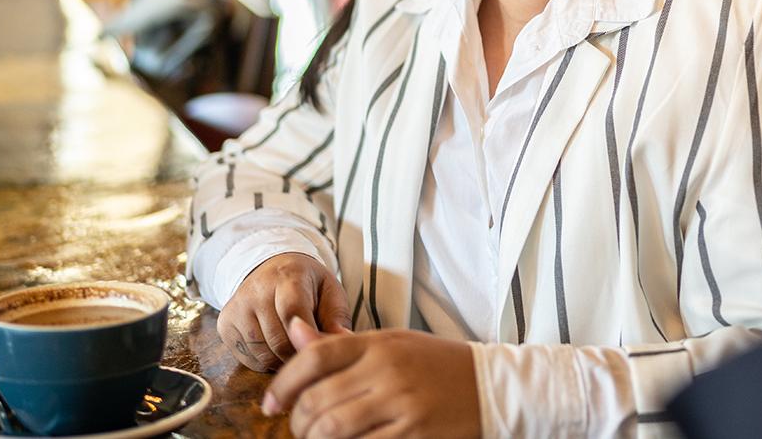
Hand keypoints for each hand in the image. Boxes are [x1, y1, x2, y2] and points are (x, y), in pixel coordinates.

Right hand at [218, 253, 351, 371]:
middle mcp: (256, 290)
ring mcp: (237, 307)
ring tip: (295, 350)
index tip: (317, 348)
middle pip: (278, 340)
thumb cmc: (307, 285)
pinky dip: (266, 362)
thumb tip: (344, 341)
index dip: (305, 336)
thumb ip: (337, 317)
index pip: (292, 311)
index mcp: (287, 276)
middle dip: (299, 355)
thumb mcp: (330, 292)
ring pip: (263, 354)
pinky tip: (276, 349)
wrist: (272, 269)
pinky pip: (248, 360)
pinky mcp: (225, 325)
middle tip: (312, 354)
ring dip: (283, 361)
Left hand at [262, 319, 480, 437]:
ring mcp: (401, 403)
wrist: (491, 387)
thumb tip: (294, 333)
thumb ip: (342, 345)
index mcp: (380, 343)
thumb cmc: (437, 365)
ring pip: (333, 428)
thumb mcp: (392, 343)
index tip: (270, 403)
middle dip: (297, 421)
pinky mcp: (413, 433)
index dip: (283, 382)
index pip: (315, 357)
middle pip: (317, 398)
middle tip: (297, 429)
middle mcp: (387, 370)